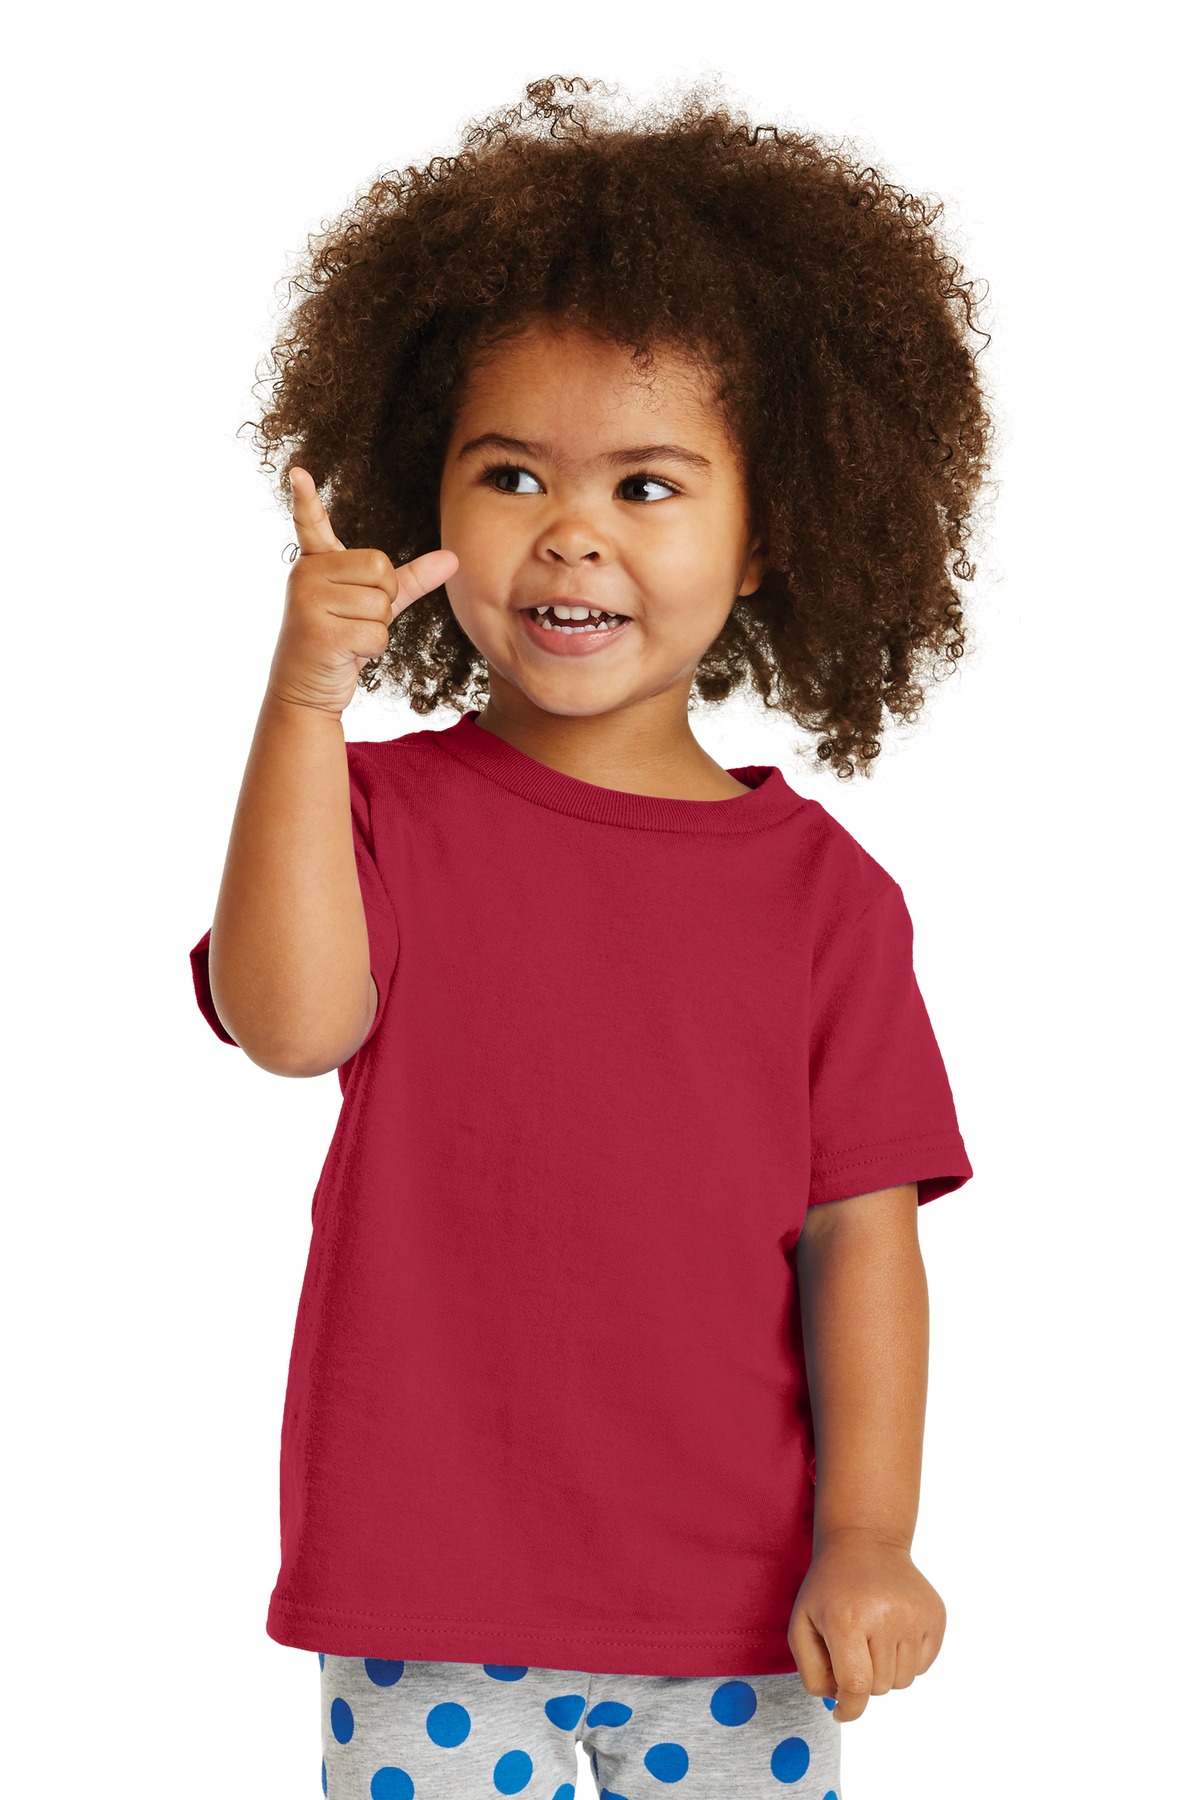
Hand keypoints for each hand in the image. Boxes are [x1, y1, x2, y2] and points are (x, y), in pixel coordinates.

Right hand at [267, 466, 458, 717]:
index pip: (311, 524)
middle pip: (382, 569)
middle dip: (383, 601)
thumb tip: (453, 559)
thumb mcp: (373, 607)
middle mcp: (305, 575)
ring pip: (381, 605)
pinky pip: (376, 633)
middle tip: (354, 621)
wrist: (304, 692)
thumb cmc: (340, 643)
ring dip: (377, 630)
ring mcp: (307, 602)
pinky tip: (346, 654)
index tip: (299, 471)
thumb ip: (410, 581)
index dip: (306, 499)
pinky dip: (372, 649)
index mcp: (315, 564)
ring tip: (347, 638)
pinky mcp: (318, 632)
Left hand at [788, 1529, 946, 1722]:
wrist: (866, 1542)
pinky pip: (922, 1665)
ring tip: (873, 1636)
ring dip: (886, 1670)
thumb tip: (840, 1702)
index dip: (849, 1708)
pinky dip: (906, 1659)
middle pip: (879, 1687)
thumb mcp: (802, 1623)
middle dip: (863, 1678)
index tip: (842, 1711)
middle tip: (854, 1647)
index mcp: (847, 1619)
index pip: (856, 1687)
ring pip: (903, 1681)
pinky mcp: (935, 1615)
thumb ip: (811, 1672)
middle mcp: (885, 1616)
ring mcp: (915, 1614)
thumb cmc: (829, 1588)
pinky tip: (892, 1630)